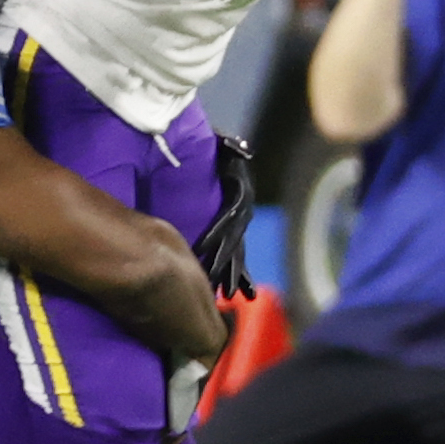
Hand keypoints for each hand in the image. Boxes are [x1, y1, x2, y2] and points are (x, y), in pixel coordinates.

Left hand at [192, 135, 256, 298]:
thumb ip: (231, 147)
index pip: (227, 220)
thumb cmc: (224, 154)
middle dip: (221, 264)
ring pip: (237, 256)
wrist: (232, 163)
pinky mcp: (236, 236)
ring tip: (226, 296)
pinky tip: (243, 296)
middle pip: (233, 244)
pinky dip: (241, 277)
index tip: (201, 247)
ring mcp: (241, 228)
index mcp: (240, 198)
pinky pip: (239, 259)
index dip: (215, 233)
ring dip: (231, 276)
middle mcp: (244, 216)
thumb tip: (240, 148)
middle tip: (211, 283)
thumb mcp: (228, 149)